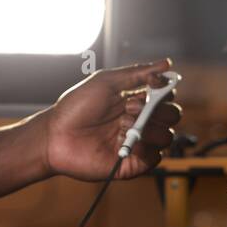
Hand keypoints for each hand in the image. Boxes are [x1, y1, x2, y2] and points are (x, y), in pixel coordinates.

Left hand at [39, 59, 182, 180]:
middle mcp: (138, 123)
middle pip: (171, 116)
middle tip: (131, 107)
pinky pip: (154, 158)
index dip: (164, 91)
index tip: (153, 86)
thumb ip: (138, 73)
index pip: (165, 97)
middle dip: (158, 109)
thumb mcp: (106, 81)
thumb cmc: (75, 108)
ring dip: (150, 128)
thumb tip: (167, 63)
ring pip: (166, 136)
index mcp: (135, 103)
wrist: (55, 135)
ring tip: (122, 125)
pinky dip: (146, 148)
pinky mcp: (131, 163)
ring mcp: (135, 143)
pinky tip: (127, 141)